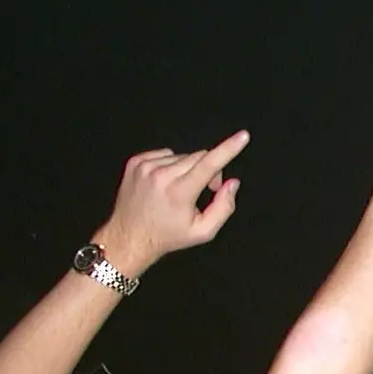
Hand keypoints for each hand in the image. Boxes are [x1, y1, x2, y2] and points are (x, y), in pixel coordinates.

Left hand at [94, 131, 248, 271]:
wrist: (129, 237)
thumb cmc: (167, 236)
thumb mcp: (203, 231)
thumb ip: (224, 207)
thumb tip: (232, 183)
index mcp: (179, 192)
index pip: (210, 163)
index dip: (229, 148)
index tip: (242, 136)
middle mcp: (160, 175)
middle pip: (199, 157)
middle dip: (209, 170)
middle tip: (204, 190)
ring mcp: (145, 167)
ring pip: (183, 156)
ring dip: (187, 169)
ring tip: (179, 190)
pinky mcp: (136, 162)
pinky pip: (165, 154)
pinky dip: (170, 165)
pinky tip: (164, 183)